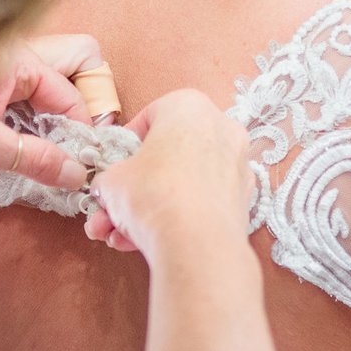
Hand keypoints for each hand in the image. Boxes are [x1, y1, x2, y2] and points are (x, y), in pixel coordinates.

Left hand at [0, 34, 102, 190]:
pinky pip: (12, 105)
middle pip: (61, 79)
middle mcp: (4, 59)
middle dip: (70, 117)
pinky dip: (23, 129)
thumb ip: (36, 160)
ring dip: (46, 128)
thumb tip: (76, 176)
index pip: (68, 92)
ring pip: (36, 96)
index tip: (88, 163)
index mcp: (13, 57)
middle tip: (70, 154)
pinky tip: (21, 155)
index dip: (82, 129)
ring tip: (48, 162)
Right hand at [83, 90, 252, 262]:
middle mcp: (220, 129)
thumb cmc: (154, 196)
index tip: (114, 167)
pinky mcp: (241, 200)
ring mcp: (236, 165)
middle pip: (166, 157)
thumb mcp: (111, 181)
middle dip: (133, 188)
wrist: (197, 244)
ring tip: (118, 234)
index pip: (149, 118)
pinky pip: (199, 203)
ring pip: (181, 185)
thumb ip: (109, 178)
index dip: (125, 147)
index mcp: (189, 106)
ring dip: (147, 209)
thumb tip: (109, 188)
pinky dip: (175, 218)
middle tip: (111, 208)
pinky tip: (144, 241)